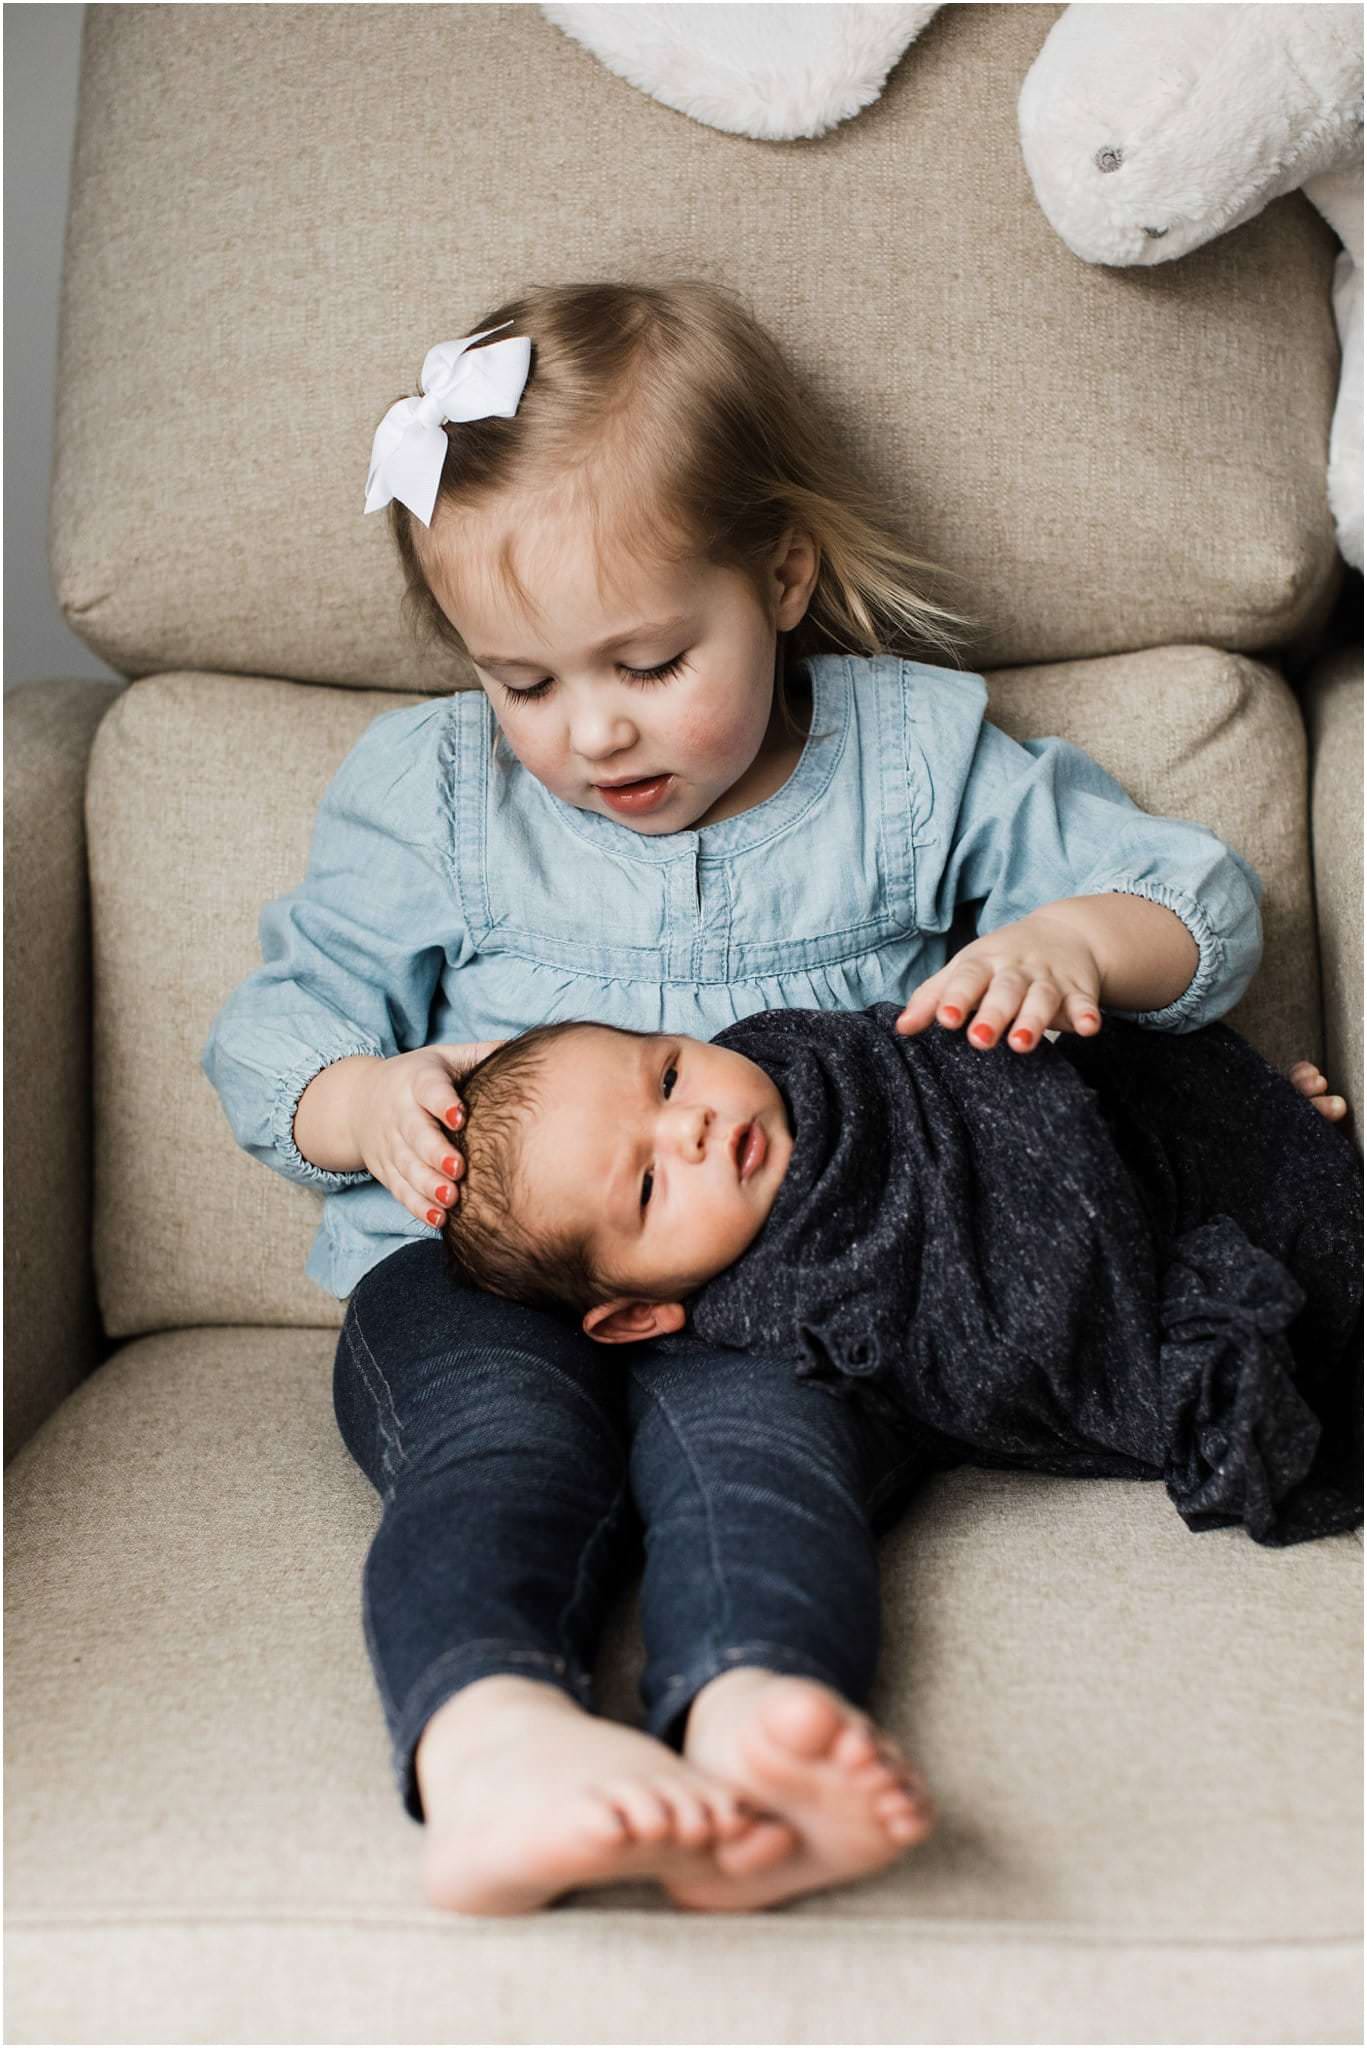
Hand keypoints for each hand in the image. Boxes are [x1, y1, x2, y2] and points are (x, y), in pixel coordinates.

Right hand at [349, 1040, 504, 1226]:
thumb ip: (482, 1054)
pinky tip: (438, 1219)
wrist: (358, 1102)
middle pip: (415, 1135)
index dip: (442, 1102)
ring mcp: (390, 1144)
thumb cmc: (420, 1078)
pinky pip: (401, 1190)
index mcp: (417, 1080)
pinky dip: (417, 1206)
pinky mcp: (386, 1170)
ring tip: (450, 1199)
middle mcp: (399, 1112)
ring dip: (427, 1185)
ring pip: (407, 1167)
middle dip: (434, 1153)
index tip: (459, 1116)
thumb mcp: (444, 1057)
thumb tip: (532, 1050)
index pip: (428, 1090)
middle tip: (458, 1170)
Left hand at [895, 912, 1103, 1051]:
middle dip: (992, 1014)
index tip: (945, 1019)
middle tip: (978, 1040)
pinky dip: (1087, 1015)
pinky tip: (1088, 1028)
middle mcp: (1015, 970)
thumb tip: (900, 1028)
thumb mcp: (965, 969)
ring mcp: (1049, 979)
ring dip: (1033, 1021)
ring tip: (1021, 1045)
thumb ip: (932, 998)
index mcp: (982, 963)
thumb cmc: (1000, 962)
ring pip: (1041, 999)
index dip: (956, 998)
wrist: (1064, 932)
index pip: (967, 978)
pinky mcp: (1079, 990)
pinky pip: (1084, 1003)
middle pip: (1004, 991)